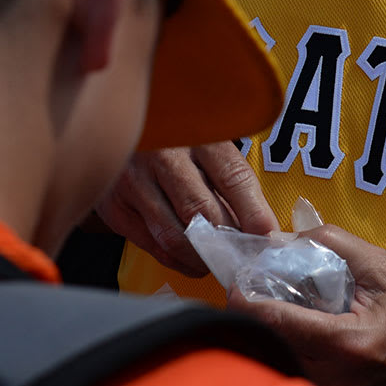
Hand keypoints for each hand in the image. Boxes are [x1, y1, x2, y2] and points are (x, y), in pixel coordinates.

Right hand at [97, 142, 280, 276]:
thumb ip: (230, 177)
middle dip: (229, 244)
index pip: (234, 178)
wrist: (119, 121)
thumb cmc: (176, 138)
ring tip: (220, 264)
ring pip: (175, 236)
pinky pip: (152, 245)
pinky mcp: (115, 205)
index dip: (255, 214)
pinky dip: (177, 260)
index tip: (269, 239)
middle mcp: (163, 154)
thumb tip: (261, 227)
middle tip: (246, 260)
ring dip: (203, 259)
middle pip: (203, 212)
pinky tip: (192, 261)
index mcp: (197, 133)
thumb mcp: (207, 141)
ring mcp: (134, 181)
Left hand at [227, 225, 385, 385]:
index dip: (243, 300)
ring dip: (267, 351)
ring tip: (272, 324)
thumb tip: (280, 238)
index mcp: (345, 342)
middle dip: (250, 326)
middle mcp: (337, 384)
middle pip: (265, 355)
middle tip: (250, 301)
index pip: (271, 323)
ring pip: (278, 380)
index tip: (236, 284)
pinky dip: (289, 371)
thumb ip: (328, 243)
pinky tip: (298, 349)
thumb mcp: (382, 266)